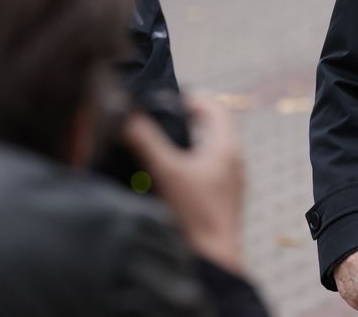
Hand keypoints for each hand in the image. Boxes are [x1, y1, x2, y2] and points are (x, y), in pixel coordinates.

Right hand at [122, 94, 245, 274]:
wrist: (214, 260)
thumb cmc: (195, 214)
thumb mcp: (165, 170)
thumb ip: (145, 139)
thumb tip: (124, 113)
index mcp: (226, 147)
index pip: (213, 107)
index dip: (189, 98)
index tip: (162, 100)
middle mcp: (233, 160)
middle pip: (210, 127)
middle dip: (181, 120)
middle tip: (154, 120)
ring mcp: (229, 181)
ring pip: (206, 150)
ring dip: (182, 144)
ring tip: (154, 146)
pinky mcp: (221, 199)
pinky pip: (204, 171)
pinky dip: (185, 166)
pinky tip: (162, 177)